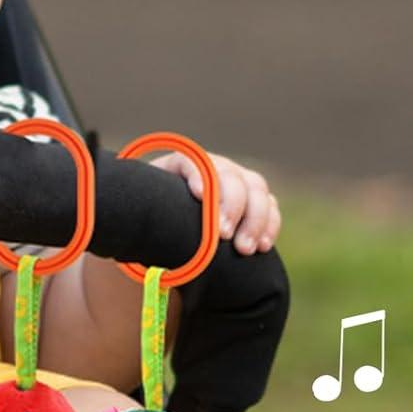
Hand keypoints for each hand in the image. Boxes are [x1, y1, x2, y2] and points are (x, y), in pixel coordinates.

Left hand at [151, 151, 280, 255]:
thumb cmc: (152, 226)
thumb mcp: (145, 222)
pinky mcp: (255, 199)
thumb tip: (142, 241)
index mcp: (178, 168)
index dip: (197, 174)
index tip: (199, 195)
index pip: (190, 162)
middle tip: (224, 235)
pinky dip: (270, 225)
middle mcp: (212, 169)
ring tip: (244, 249)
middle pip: (229, 176)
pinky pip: (270, 205)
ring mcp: (237, 181)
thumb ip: (147, 225)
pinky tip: (263, 246)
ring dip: (254, 219)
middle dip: (230, 205)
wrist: (172, 233)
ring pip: (255, 189)